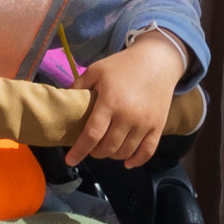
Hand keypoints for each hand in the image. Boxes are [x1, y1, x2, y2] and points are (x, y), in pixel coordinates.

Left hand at [69, 30, 183, 169]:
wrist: (158, 60)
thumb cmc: (124, 65)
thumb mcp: (97, 70)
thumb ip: (79, 85)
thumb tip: (64, 100)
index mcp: (110, 102)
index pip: (92, 134)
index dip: (80, 150)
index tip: (70, 160)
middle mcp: (128, 116)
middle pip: (108, 147)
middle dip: (95, 152)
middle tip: (91, 147)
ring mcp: (145, 123)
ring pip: (125, 152)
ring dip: (112, 155)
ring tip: (107, 149)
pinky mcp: (158, 126)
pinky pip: (147, 151)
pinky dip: (136, 160)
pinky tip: (127, 162)